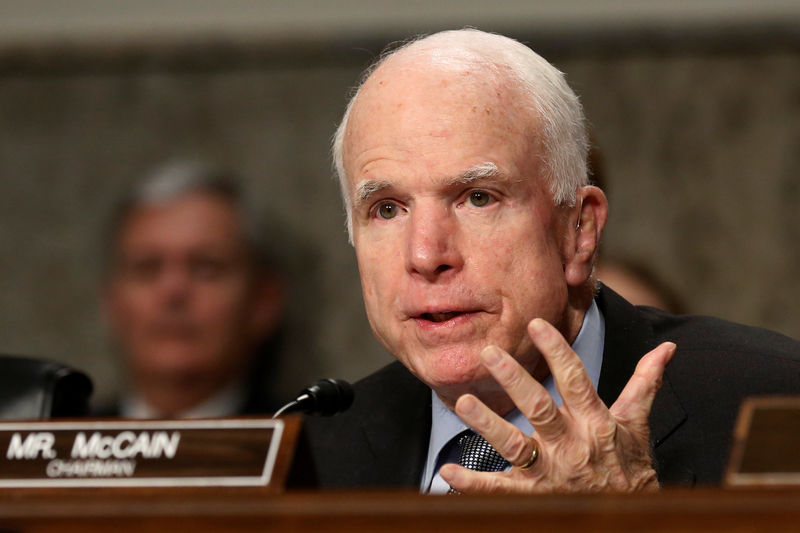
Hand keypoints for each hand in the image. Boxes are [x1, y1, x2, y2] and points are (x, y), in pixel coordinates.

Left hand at [440, 318, 675, 492]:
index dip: (557, 351)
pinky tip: (449, 471)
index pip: (575, 379)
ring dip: (487, 424)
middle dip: (514, 379)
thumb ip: (645, 384)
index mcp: (595, 422)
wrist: (631, 519)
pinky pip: (500, 489)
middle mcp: (571, 445)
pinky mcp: (533, 496)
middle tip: (489, 352)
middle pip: (539, 408)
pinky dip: (474, 483)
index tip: (537, 324)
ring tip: (464, 401)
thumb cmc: (629, 468)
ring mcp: (550, 473)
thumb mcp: (638, 425)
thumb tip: (666, 348)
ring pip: (515, 445)